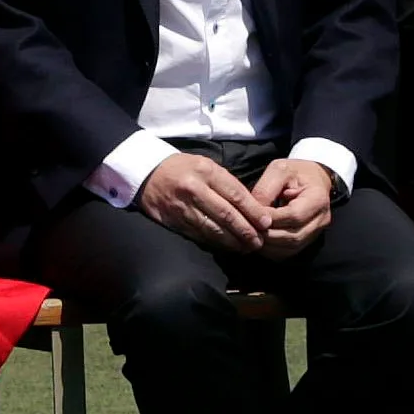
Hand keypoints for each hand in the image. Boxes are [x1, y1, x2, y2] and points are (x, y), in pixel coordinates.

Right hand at [132, 151, 265, 255]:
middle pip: (226, 214)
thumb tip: (251, 207)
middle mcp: (195, 189)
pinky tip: (226, 247)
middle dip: (246, 231)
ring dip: (232, 241)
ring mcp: (183, 206)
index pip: (235, 194)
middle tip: (259, 242)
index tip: (266, 223)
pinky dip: (215, 243)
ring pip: (213, 228)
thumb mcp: (206, 166)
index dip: (253, 211)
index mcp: (206, 171)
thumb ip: (226, 184)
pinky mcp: (174, 221)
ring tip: (246, 248)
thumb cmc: (183, 168)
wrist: (147, 172)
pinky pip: (198, 235)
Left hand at [249, 155, 340, 253]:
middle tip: (246, 229)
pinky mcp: (307, 241)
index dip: (271, 218)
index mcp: (318, 199)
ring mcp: (316, 233)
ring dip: (268, 245)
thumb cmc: (295, 172)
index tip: (251, 214)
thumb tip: (253, 212)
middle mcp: (321, 220)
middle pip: (293, 236)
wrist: (311, 179)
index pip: (294, 215)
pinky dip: (271, 251)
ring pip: (290, 248)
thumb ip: (266, 189)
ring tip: (249, 236)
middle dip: (267, 235)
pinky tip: (258, 242)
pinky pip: (289, 252)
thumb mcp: (279, 170)